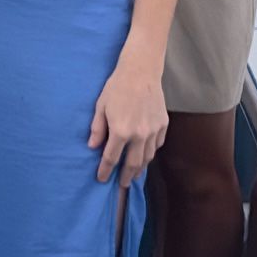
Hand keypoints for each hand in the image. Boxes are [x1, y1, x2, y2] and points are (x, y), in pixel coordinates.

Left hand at [88, 59, 166, 187]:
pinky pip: (158, 144)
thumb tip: (92, 147)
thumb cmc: (117, 87)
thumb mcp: (101, 106)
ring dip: (140, 168)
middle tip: (122, 184)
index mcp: (121, 131)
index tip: (102, 179)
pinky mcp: (163, 125)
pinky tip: (146, 155)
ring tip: (135, 174)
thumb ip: (98, 129)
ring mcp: (153, 131)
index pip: (111, 158)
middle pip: (133, 164)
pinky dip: (151, 152)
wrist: (141, 71)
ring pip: (148, 157)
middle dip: (126, 177)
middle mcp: (139, 135)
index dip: (105, 171)